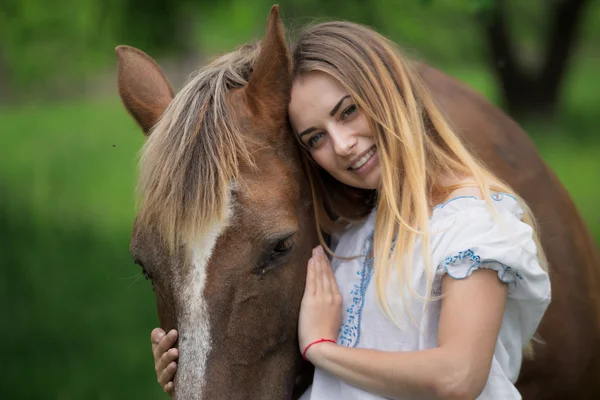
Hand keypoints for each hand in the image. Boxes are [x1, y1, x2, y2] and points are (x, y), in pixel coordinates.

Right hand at [151, 328, 178, 395]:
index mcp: (160, 352)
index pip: (160, 344)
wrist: (184, 375)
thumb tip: (160, 333)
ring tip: (174, 364)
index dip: (166, 339)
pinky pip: (167, 388)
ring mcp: (164, 376)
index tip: (175, 332)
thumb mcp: (174, 343)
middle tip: (175, 351)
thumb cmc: (180, 354)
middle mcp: (160, 364)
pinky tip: (172, 383)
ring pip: (164, 373)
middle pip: (162, 359)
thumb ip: (166, 336)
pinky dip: (169, 386)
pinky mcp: (168, 388)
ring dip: (168, 370)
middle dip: (168, 355)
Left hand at [298, 246, 341, 361]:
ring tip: (315, 250)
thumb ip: (332, 306)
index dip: (328, 268)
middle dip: (323, 260)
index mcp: (338, 300)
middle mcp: (331, 295)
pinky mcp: (311, 299)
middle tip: (319, 248)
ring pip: (320, 274)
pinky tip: (311, 260)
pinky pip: (312, 280)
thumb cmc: (326, 336)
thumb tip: (329, 299)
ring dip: (317, 261)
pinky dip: (312, 269)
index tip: (325, 258)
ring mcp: (321, 296)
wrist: (321, 345)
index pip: (332, 280)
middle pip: (327, 274)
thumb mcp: (335, 318)